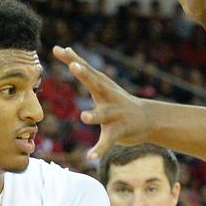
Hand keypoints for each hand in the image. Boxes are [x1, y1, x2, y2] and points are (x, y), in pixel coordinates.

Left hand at [51, 46, 150, 161]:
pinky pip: (107, 142)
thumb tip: (66, 49)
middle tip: (74, 66)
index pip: (86, 69)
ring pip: (102, 115)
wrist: (147, 120)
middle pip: (95, 84)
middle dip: (85, 75)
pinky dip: (99, 150)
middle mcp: (108, 97)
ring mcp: (114, 115)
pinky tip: (90, 157)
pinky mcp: (118, 132)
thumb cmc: (118, 100)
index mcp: (102, 86)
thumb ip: (84, 69)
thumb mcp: (102, 83)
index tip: (59, 50)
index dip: (72, 60)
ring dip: (94, 115)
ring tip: (84, 116)